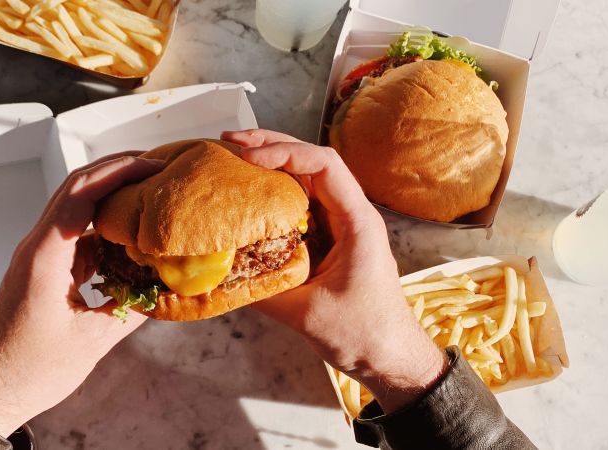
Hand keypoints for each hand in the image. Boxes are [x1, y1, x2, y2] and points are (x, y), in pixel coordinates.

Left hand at [0, 153, 162, 435]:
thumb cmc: (28, 371)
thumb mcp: (90, 342)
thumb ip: (131, 310)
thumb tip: (166, 290)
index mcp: (44, 257)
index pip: (81, 192)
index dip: (119, 171)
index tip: (154, 167)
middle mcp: (37, 247)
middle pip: (77, 189)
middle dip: (118, 172)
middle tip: (158, 169)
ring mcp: (38, 256)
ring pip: (76, 210)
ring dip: (112, 199)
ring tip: (151, 200)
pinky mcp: (43, 270)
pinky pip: (76, 237)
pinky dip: (105, 232)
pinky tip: (131, 244)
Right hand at [221, 129, 444, 412]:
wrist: (390, 357)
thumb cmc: (363, 333)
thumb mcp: (307, 314)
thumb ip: (263, 292)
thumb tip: (218, 274)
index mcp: (357, 221)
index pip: (324, 165)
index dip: (285, 153)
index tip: (248, 159)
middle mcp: (350, 214)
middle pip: (313, 163)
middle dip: (272, 146)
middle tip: (230, 142)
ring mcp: (340, 226)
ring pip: (305, 182)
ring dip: (271, 167)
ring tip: (233, 159)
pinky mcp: (329, 241)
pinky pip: (300, 208)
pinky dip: (273, 197)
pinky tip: (247, 198)